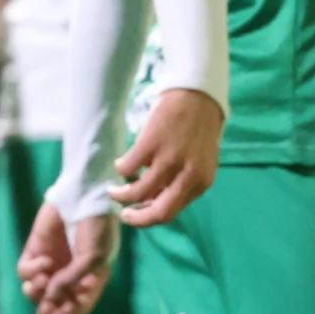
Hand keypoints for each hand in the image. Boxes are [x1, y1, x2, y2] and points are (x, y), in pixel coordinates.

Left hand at [21, 202, 118, 313]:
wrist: (83, 195)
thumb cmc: (97, 228)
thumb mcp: (93, 258)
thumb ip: (72, 280)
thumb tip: (51, 298)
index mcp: (90, 279)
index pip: (78, 306)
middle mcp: (70, 274)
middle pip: (55, 302)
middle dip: (48, 307)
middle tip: (45, 308)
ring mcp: (52, 262)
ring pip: (36, 290)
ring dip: (37, 291)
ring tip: (44, 280)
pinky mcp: (36, 250)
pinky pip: (26, 270)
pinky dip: (31, 270)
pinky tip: (43, 261)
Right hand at [112, 87, 224, 228]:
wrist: (198, 95)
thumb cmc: (197, 130)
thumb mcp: (198, 162)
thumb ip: (181, 183)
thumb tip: (152, 201)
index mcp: (201, 182)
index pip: (172, 212)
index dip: (150, 216)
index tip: (138, 213)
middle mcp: (188, 175)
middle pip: (158, 212)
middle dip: (136, 218)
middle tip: (123, 215)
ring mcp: (169, 160)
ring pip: (137, 192)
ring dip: (120, 195)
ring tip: (113, 190)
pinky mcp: (150, 144)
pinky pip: (127, 167)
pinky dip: (120, 168)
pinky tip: (120, 163)